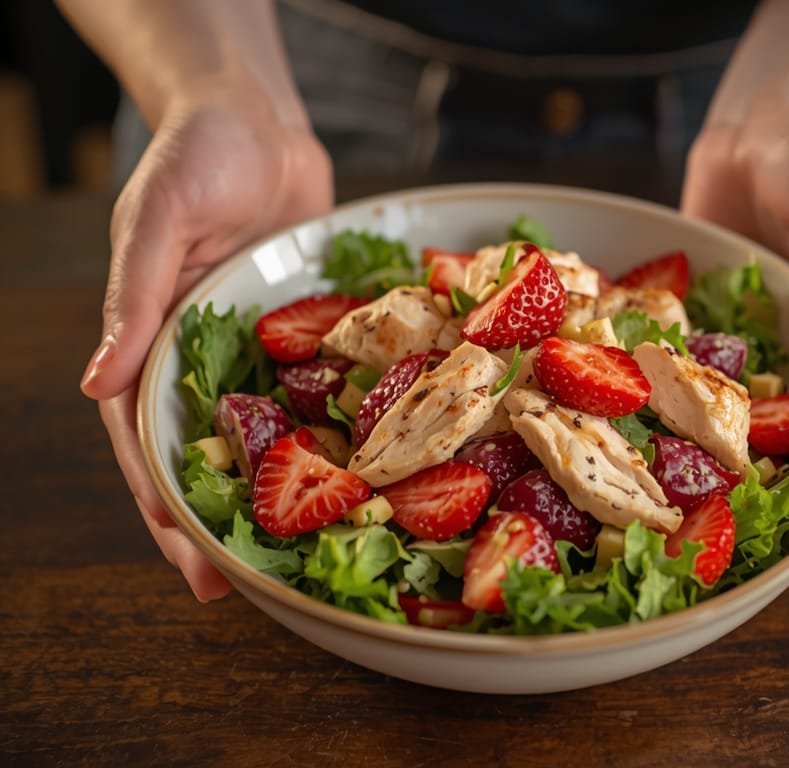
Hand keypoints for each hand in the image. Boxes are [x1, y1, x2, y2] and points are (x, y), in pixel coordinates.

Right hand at [80, 93, 333, 599]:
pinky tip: (367, 467)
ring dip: (286, 489)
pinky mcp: (304, 333)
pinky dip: (334, 427)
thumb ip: (133, 298)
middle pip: (208, 455)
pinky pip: (318, 387)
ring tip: (312, 549)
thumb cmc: (194, 155)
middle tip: (251, 587)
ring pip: (266, 432)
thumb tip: (95, 383)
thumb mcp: (156, 220)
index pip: (148, 443)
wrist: (257, 119)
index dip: (166, 506)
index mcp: (152, 343)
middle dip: (226, 520)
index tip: (192, 563)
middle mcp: (203, 358)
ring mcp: (256, 351)